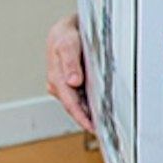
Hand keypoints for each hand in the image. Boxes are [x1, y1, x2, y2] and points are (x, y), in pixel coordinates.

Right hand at [45, 15, 93, 132]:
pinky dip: (90, 105)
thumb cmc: (64, 35)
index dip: (82, 117)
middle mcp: (60, 86)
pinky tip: (101, 111)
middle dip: (87, 121)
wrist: (65, 29)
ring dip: (89, 115)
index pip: (71, 103)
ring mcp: (66, 86)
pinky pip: (82, 98)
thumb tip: (73, 82)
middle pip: (75, 108)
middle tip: (104, 133)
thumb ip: (70, 62)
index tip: (93, 128)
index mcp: (56, 79)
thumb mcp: (67, 44)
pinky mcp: (73, 84)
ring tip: (105, 126)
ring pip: (79, 105)